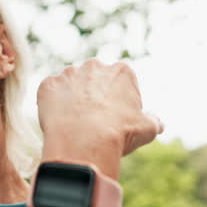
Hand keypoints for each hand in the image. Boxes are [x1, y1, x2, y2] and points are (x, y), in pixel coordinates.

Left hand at [36, 59, 162, 174]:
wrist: (85, 141)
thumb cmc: (120, 133)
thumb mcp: (147, 128)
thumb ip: (154, 121)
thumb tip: (158, 123)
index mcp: (122, 71)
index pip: (122, 83)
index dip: (121, 102)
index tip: (118, 119)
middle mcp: (94, 66)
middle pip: (95, 80)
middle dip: (95, 96)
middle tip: (94, 121)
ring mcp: (69, 74)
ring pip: (71, 85)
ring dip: (72, 99)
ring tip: (75, 123)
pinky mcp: (48, 85)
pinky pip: (50, 94)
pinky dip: (53, 105)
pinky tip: (60, 121)